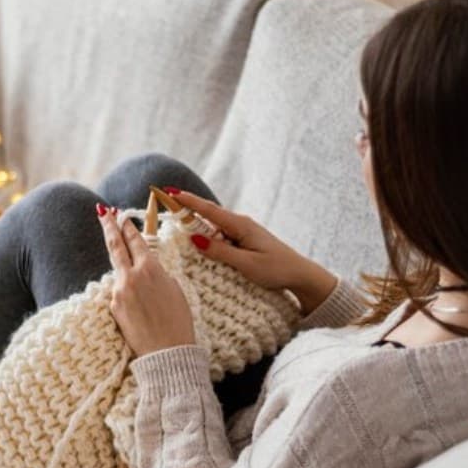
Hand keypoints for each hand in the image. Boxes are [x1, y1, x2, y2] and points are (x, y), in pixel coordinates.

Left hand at [97, 204, 196, 356]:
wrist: (167, 352)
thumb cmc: (178, 321)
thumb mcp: (175, 289)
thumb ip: (158, 274)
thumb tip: (147, 271)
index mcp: (151, 268)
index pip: (135, 240)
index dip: (127, 227)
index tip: (119, 215)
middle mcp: (131, 276)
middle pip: (115, 246)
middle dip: (108, 226)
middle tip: (102, 212)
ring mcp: (119, 291)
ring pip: (119, 274)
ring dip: (126, 275)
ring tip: (141, 289)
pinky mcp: (113, 307)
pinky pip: (119, 294)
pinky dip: (128, 297)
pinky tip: (141, 311)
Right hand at [168, 189, 337, 314]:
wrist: (300, 274)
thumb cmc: (276, 269)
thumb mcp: (246, 264)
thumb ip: (220, 251)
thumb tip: (195, 239)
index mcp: (240, 226)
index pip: (208, 210)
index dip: (188, 201)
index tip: (170, 192)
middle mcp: (241, 225)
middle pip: (208, 215)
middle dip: (188, 209)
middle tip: (167, 205)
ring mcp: (243, 232)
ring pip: (214, 226)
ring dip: (197, 226)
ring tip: (177, 225)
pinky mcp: (245, 241)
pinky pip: (221, 235)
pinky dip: (208, 236)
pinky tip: (200, 243)